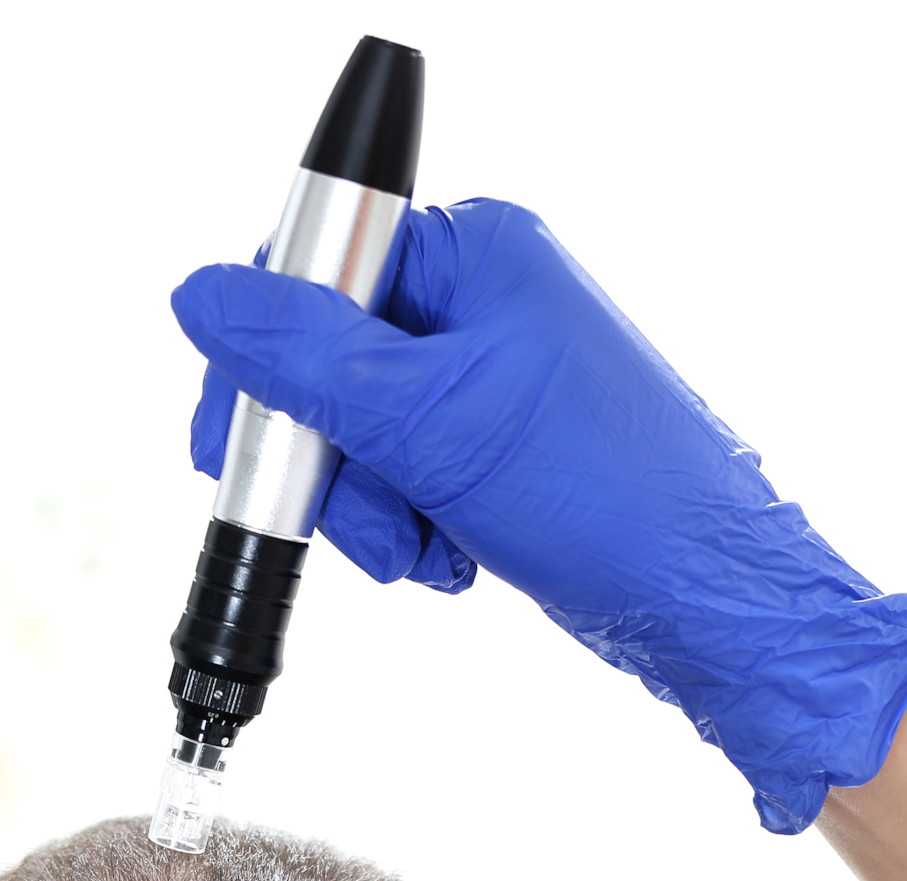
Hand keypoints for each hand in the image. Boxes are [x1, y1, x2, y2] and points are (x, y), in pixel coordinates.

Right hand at [176, 199, 906, 832]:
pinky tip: (453, 559)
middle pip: (327, 365)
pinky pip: (406, 479)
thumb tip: (201, 297)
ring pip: (361, 436)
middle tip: (338, 517)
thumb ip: (303, 359)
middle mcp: (483, 302)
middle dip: (327, 460)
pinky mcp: (498, 450)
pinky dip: (411, 530)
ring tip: (422, 551)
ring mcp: (492, 379)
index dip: (264, 365)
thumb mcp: (429, 421)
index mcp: (476, 251)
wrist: (704, 602)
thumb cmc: (604, 497)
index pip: (313, 272)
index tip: (239, 446)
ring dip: (371, 510)